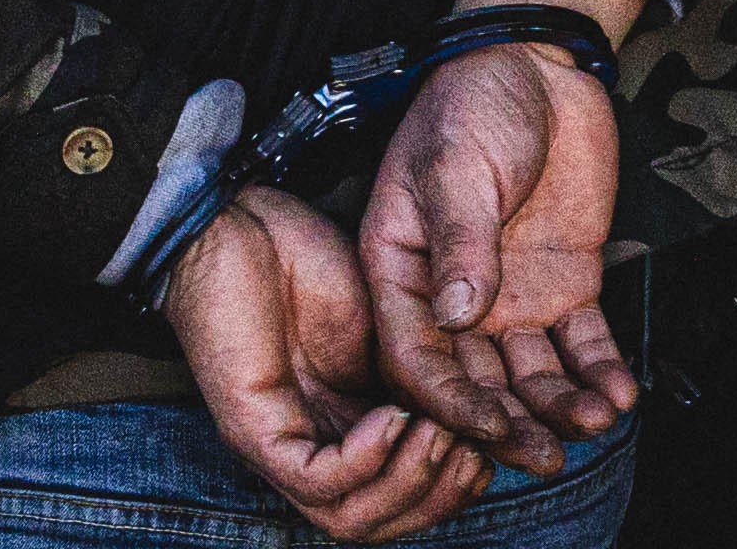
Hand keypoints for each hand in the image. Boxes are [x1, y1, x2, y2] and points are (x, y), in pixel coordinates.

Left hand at [167, 185, 488, 542]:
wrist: (240, 219)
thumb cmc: (307, 260)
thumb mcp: (392, 327)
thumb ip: (425, 380)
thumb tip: (482, 427)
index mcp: (344, 431)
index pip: (403, 496)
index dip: (452, 487)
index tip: (496, 450)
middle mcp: (311, 451)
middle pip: (379, 521)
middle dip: (439, 498)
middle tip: (477, 454)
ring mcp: (278, 447)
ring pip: (350, 517)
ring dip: (409, 486)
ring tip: (442, 437)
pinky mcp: (251, 431)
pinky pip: (316, 478)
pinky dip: (365, 460)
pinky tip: (395, 418)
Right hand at [364, 39, 635, 467]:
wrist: (542, 61)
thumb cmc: (474, 100)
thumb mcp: (456, 163)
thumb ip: (459, 239)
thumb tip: (458, 314)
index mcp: (402, 268)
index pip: (416, 355)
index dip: (447, 400)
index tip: (486, 426)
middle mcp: (453, 295)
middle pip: (475, 381)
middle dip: (509, 424)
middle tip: (545, 456)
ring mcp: (511, 295)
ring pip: (530, 374)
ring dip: (560, 406)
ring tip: (597, 421)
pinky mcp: (564, 285)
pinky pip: (581, 343)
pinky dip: (600, 372)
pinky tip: (622, 394)